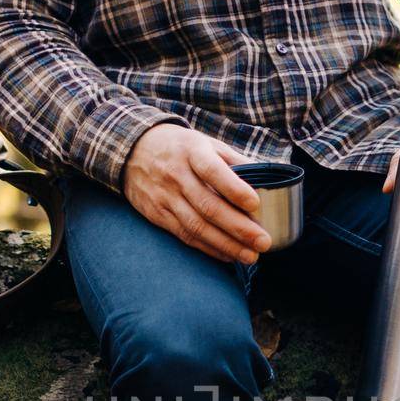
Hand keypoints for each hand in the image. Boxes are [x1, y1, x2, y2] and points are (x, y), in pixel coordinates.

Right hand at [123, 124, 270, 263]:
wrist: (132, 151)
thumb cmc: (181, 148)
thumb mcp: (205, 143)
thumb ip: (234, 160)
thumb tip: (267, 178)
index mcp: (192, 151)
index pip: (213, 171)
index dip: (234, 188)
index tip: (255, 203)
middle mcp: (176, 175)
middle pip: (208, 206)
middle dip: (238, 227)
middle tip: (263, 242)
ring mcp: (165, 197)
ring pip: (197, 226)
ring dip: (226, 245)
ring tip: (251, 256)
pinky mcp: (157, 215)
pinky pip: (185, 236)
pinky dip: (209, 248)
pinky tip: (229, 256)